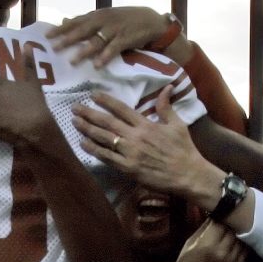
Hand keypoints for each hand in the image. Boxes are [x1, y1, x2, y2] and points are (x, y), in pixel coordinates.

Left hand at [46, 7, 190, 68]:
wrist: (150, 20)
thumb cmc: (124, 20)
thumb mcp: (104, 16)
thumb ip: (85, 20)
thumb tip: (64, 20)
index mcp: (97, 15)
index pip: (76, 21)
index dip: (62, 28)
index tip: (47, 36)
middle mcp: (104, 21)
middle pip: (83, 31)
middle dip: (68, 40)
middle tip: (54, 48)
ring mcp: (114, 30)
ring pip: (96, 41)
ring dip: (84, 52)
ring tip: (72, 61)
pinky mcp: (125, 39)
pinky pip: (113, 49)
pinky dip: (105, 57)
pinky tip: (97, 65)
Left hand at [72, 85, 224, 206]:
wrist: (188, 175)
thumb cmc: (184, 149)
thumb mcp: (177, 124)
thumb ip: (166, 106)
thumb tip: (167, 87)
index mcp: (146, 125)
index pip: (122, 109)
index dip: (106, 101)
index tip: (93, 95)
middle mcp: (135, 137)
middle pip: (107, 122)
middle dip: (89, 114)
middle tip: (75, 107)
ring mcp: (130, 153)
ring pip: (104, 138)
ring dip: (87, 129)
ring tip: (74, 122)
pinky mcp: (128, 168)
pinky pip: (107, 157)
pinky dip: (93, 150)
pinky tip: (82, 143)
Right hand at [139, 220, 247, 261]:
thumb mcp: (189, 243)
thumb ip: (204, 229)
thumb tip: (215, 214)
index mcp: (207, 244)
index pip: (222, 223)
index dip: (221, 218)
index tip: (220, 215)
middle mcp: (222, 253)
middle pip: (234, 231)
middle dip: (229, 226)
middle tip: (227, 223)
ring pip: (242, 242)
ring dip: (237, 237)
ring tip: (231, 234)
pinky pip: (243, 255)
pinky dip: (240, 249)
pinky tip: (233, 247)